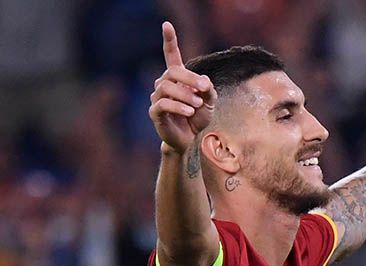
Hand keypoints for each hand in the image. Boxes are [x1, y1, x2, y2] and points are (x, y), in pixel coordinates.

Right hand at [149, 22, 216, 153]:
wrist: (192, 139)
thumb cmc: (198, 117)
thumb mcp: (209, 101)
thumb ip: (208, 89)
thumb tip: (204, 81)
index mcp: (177, 78)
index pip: (171, 55)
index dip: (169, 40)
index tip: (167, 25)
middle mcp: (164, 84)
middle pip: (172, 71)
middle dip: (190, 78)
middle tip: (204, 88)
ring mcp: (157, 98)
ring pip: (167, 87)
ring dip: (185, 95)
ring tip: (197, 105)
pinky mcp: (155, 112)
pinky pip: (163, 104)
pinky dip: (178, 106)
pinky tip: (190, 111)